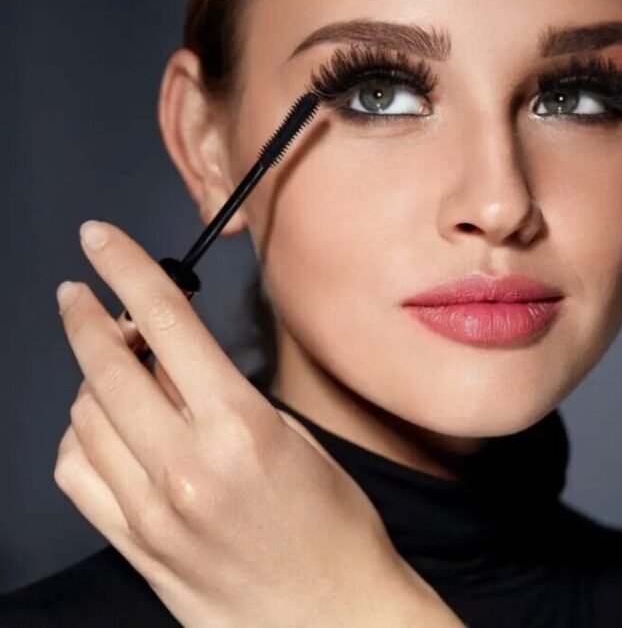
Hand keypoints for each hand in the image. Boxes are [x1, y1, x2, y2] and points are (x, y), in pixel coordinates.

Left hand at [53, 220, 463, 626]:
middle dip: (86, 316)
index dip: (127, 269)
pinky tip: (104, 428)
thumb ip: (229, 398)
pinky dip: (82, 438)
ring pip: (85, 417)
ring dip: (94, 380)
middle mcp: (185, 466)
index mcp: (240, 428)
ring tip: (118, 369)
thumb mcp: (298, 442)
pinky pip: (78, 474)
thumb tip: (174, 358)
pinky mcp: (134, 546)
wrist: (330, 617)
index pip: (166, 324)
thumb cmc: (335, 528)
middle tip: (81, 292)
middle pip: (107, 367)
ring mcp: (151, 511)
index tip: (101, 239)